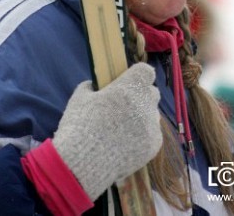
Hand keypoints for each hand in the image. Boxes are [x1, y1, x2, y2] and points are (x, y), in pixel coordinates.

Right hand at [52, 62, 161, 200]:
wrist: (85, 162)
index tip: (130, 82)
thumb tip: (94, 86)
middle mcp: (144, 103)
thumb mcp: (79, 99)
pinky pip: (152, 134)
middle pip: (152, 93)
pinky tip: (125, 144)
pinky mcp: (154, 144)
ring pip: (153, 115)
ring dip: (142, 117)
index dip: (138, 76)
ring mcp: (151, 125)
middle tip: (125, 107)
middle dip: (141, 96)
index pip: (146, 72)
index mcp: (128, 87)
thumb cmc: (80, 126)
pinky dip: (142, 137)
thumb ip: (90, 87)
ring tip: (123, 129)